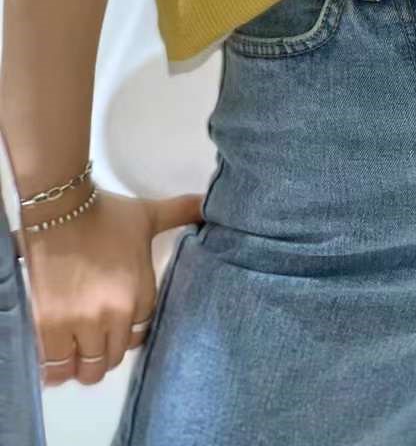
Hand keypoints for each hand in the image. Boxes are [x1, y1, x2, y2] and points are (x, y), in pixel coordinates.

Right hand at [21, 185, 203, 387]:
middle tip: (94, 342)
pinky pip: (56, 367)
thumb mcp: (149, 215)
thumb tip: (207, 204)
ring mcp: (83, 324)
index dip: (128, 333)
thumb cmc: (106, 214)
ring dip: (82, 365)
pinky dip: (56, 370)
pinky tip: (56, 364)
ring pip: (88, 368)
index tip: (118, 329)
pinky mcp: (50, 327)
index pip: (141, 335)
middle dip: (106, 353)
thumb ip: (181, 212)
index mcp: (141, 294)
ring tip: (75, 353)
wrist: (60, 209)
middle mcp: (116, 315)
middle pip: (113, 357)